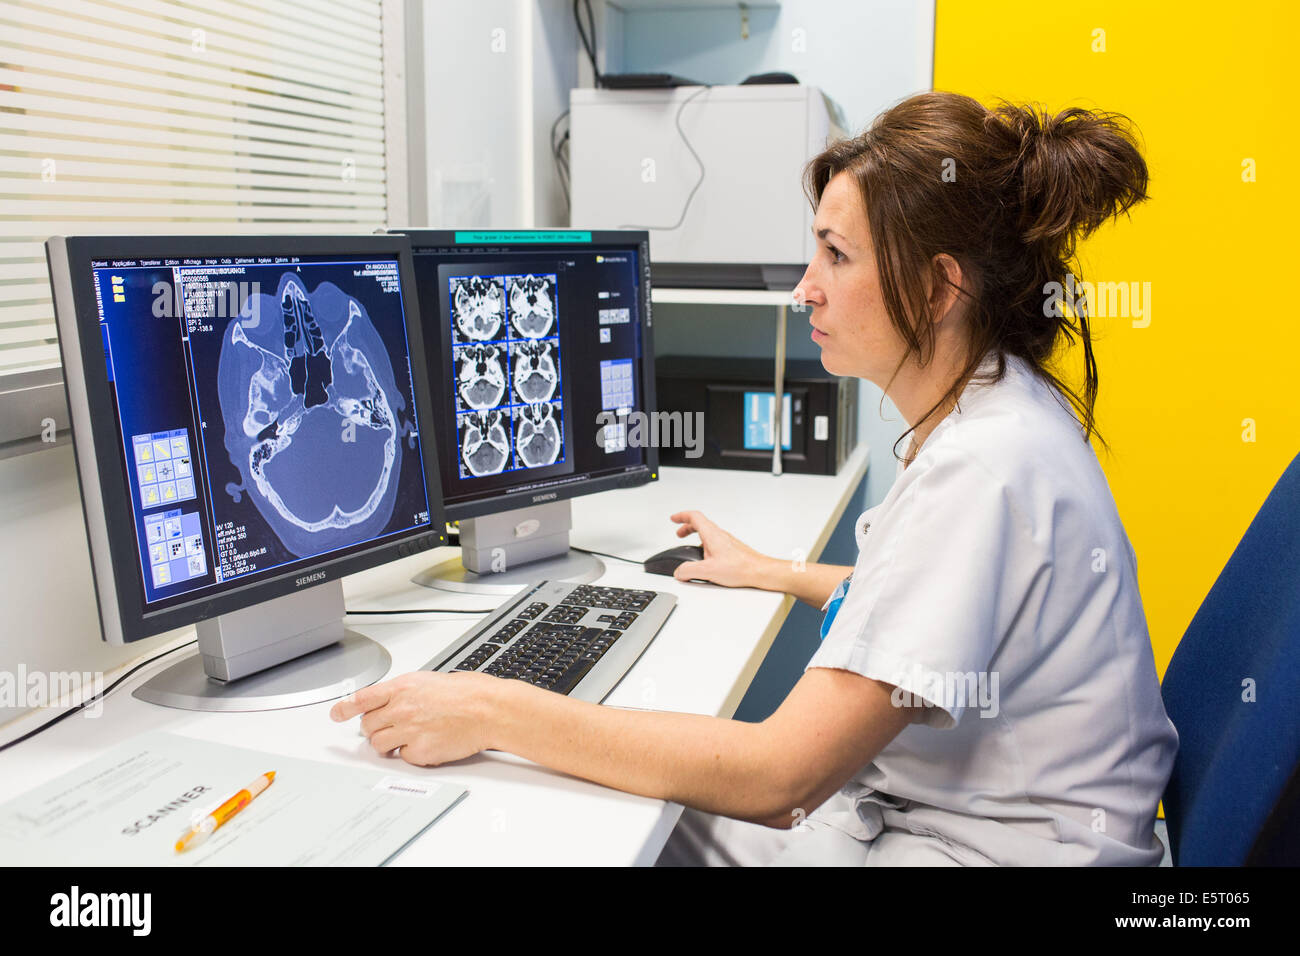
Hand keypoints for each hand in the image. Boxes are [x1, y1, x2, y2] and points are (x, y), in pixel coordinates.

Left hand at [329, 671, 494, 766]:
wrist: (488, 710)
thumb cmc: (469, 693)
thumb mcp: (431, 680)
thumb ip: (406, 691)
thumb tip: (392, 700)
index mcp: (403, 687)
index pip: (362, 698)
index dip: (344, 708)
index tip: (336, 713)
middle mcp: (401, 708)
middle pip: (367, 725)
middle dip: (374, 728)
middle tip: (388, 728)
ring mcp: (408, 731)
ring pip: (379, 744)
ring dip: (388, 743)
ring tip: (408, 737)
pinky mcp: (419, 751)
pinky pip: (403, 757)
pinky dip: (411, 754)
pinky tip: (428, 743)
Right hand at [667, 510, 774, 588]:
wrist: (759, 571)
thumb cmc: (740, 568)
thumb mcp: (708, 571)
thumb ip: (689, 571)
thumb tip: (679, 572)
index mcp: (712, 534)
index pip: (694, 517)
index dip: (682, 516)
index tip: (674, 519)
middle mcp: (720, 535)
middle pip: (700, 523)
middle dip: (687, 527)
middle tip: (679, 534)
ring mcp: (726, 541)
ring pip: (708, 532)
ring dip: (697, 536)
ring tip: (691, 547)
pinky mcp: (731, 549)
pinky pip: (714, 541)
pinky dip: (705, 544)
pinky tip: (706, 558)